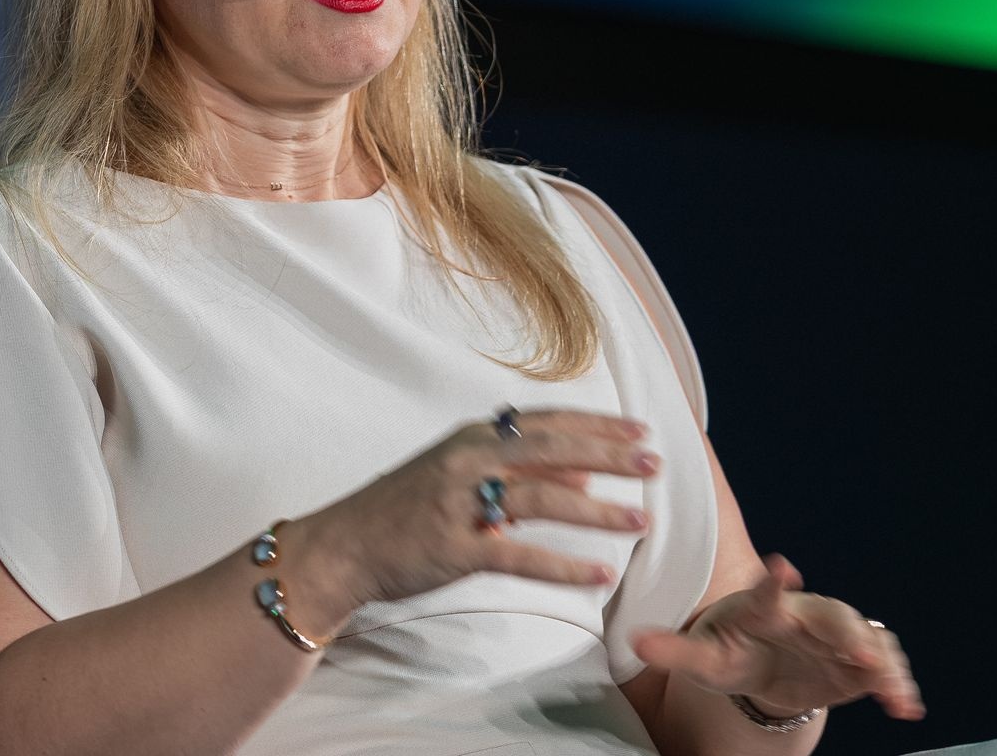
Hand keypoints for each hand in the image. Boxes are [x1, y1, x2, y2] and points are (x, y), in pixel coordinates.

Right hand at [304, 408, 661, 606]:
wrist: (342, 547)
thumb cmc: (403, 510)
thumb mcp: (457, 474)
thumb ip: (516, 470)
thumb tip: (581, 475)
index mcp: (472, 437)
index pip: (546, 422)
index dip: (596, 424)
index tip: (640, 429)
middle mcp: (467, 461)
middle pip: (551, 451)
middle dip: (608, 455)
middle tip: (654, 464)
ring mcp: (457, 504)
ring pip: (542, 501)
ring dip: (597, 510)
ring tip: (641, 520)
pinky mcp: (452, 548)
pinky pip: (518, 556)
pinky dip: (562, 565)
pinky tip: (599, 573)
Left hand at [629, 553, 924, 720]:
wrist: (761, 666)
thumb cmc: (728, 651)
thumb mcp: (701, 657)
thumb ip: (672, 650)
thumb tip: (635, 642)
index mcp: (761, 610)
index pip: (765, 594)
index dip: (772, 583)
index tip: (780, 569)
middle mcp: (804, 616)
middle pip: (829, 616)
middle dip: (844, 630)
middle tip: (856, 649)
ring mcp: (834, 638)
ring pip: (864, 638)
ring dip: (878, 658)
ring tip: (886, 683)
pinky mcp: (856, 664)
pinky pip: (882, 667)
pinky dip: (895, 684)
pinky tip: (905, 708)